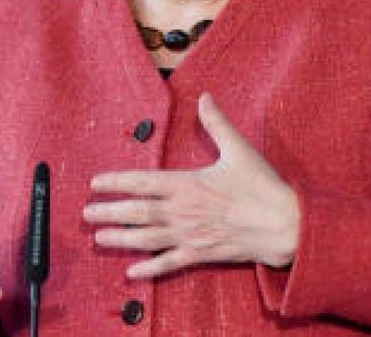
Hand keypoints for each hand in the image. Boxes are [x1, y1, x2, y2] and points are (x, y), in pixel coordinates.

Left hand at [83, 93, 299, 278]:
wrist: (284, 225)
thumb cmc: (262, 188)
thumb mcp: (239, 149)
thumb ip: (217, 124)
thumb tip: (205, 98)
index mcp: (188, 185)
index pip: (143, 182)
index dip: (116, 182)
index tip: (96, 183)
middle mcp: (183, 211)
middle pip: (137, 212)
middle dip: (109, 212)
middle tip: (86, 213)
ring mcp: (189, 235)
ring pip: (146, 238)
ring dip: (120, 238)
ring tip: (99, 238)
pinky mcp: (200, 254)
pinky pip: (169, 263)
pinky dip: (149, 268)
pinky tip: (132, 271)